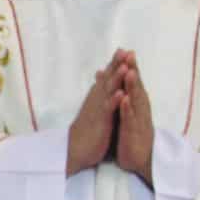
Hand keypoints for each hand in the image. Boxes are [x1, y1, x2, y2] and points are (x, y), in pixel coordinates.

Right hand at [67, 55, 123, 175]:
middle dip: (116, 64)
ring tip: (124, 66)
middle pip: (108, 79)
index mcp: (97, 97)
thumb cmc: (86, 129)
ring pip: (108, 91)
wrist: (75, 150)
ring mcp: (98, 110)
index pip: (107, 77)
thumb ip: (97, 92)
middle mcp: (96, 100)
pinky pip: (108, 111)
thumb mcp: (92, 108)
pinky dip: (114, 101)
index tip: (123, 50)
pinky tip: (121, 94)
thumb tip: (100, 78)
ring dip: (116, 79)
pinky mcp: (100, 123)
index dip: (114, 63)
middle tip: (124, 50)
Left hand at [113, 52, 153, 182]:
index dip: (130, 66)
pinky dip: (127, 109)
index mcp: (137, 104)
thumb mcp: (127, 111)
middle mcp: (140, 109)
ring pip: (135, 101)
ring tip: (129, 72)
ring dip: (132, 87)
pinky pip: (130, 120)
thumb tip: (119, 79)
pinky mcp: (134, 133)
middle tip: (130, 54)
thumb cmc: (133, 133)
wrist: (141, 159)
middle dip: (133, 70)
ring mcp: (138, 120)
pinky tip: (124, 99)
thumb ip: (124, 94)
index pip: (133, 82)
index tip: (124, 50)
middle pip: (137, 87)